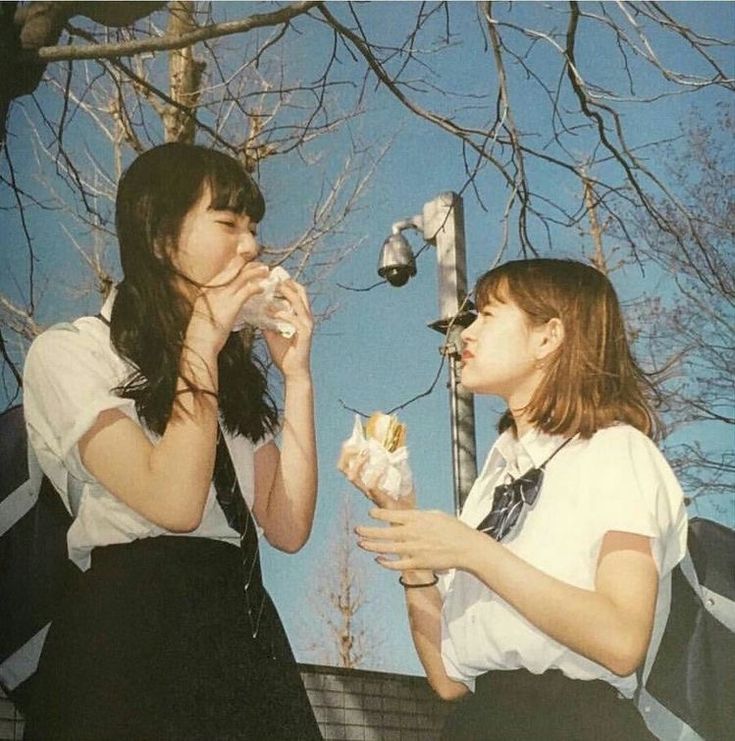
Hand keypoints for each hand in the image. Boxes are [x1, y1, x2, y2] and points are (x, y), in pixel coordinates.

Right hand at [186, 258, 268, 354]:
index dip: (238, 266)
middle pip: (234, 267)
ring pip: (243, 275)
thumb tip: (224, 303)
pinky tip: (263, 289)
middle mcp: (213, 288)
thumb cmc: (202, 333)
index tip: (248, 266)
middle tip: (261, 265)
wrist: (199, 343)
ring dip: (257, 272)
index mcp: (206, 289)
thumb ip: (214, 303)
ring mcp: (222, 294)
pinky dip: (257, 287)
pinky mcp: (231, 304)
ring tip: (266, 272)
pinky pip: (248, 290)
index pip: (225, 271)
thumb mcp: (205, 312)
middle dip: (249, 264)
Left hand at [262, 279, 313, 379]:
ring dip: (286, 294)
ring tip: (273, 288)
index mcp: (300, 315)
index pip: (296, 292)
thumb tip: (254, 311)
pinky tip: (272, 312)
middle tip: (272, 277)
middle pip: (301, 292)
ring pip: (299, 303)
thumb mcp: (272, 334)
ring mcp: (307, 325)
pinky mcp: (305, 334)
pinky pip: (295, 319)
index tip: (272, 275)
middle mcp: (306, 317)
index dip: (286, 282)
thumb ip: (267, 322)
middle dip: (287, 283)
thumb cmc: (284, 353)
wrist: (293, 372)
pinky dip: (284, 314)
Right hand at [337, 446, 415, 510]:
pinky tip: (385, 466)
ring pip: (353, 477)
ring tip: (368, 451)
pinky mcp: (380, 500)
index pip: (346, 464)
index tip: (357, 440)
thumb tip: (404, 436)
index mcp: (366, 478)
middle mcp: (364, 485)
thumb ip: (399, 456)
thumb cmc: (405, 494)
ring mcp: (370, 493)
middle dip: (348, 453)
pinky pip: (372, 486)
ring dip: (358, 462)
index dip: (347, 451)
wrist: (412, 515)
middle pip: (343, 468)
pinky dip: (376, 473)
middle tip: (361, 445)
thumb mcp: (402, 471)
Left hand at [355, 507, 484, 572]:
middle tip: (357, 529)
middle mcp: (414, 533)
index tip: (370, 513)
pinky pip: (397, 564)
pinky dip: (386, 562)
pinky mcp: (418, 563)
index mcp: (418, 518)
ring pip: (388, 548)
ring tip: (360, 543)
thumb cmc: (452, 528)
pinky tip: (377, 558)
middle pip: (386, 532)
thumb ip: (416, 516)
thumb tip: (402, 516)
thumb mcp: (434, 514)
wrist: (466, 548)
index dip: (379, 514)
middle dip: (369, 531)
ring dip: (372, 545)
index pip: (393, 515)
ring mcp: (415, 549)